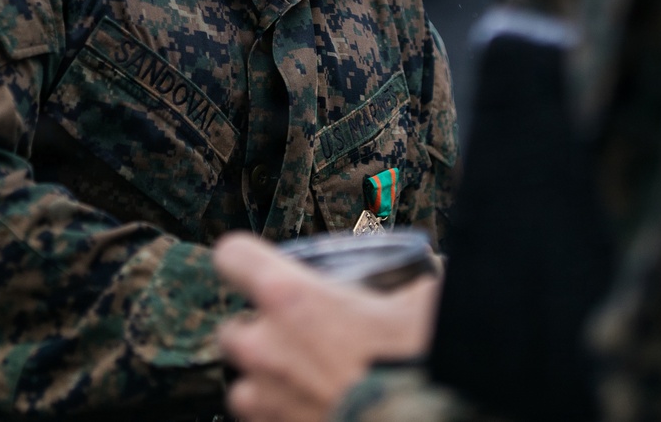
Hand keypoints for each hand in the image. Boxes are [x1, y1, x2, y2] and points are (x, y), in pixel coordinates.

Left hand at [214, 232, 438, 421]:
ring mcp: (268, 402)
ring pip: (243, 389)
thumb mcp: (421, 299)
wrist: (429, 418)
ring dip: (268, 386)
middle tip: (300, 338)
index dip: (245, 259)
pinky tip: (319, 411)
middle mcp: (266, 349)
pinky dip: (284, 419)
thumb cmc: (418, 360)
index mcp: (289, 297)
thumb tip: (421, 281)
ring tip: (307, 384)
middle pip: (231, 330)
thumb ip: (404, 283)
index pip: (232, 256)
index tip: (256, 265)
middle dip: (260, 334)